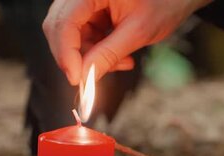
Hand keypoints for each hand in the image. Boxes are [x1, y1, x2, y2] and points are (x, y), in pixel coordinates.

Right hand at [43, 0, 211, 84]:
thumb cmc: (164, 3)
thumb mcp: (138, 32)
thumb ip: (109, 54)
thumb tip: (85, 77)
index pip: (63, 22)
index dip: (66, 53)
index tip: (76, 79)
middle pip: (59, 28)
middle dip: (76, 58)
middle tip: (90, 80)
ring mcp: (86, 2)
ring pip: (71, 36)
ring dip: (92, 57)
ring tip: (123, 63)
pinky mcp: (92, 12)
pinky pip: (85, 36)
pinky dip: (99, 52)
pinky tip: (122, 58)